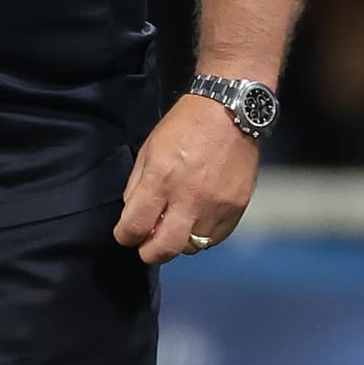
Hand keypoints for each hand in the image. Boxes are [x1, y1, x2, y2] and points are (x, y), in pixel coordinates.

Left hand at [114, 93, 260, 266]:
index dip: (125, 237)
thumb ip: (137, 186)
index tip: (126, 235)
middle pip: (165, 248)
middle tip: (146, 245)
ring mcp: (217, 204)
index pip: (135, 227)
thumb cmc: (183, 127)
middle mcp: (190, 197)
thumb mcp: (148, 150)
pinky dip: (202, 236)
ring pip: (192, 246)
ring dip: (178, 241)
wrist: (230, 111)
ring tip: (175, 226)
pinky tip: (196, 220)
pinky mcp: (238, 207)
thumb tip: (133, 216)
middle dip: (149, 252)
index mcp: (161, 179)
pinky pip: (216, 238)